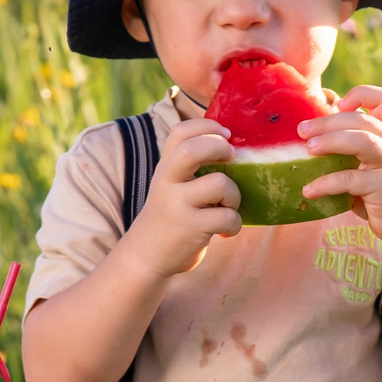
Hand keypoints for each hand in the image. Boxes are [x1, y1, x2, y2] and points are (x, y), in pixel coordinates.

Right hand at [125, 118, 241, 276]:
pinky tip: (225, 231)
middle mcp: (168, 182)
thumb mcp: (171, 184)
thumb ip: (189, 165)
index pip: (181, 132)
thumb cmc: (170, 215)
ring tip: (228, 207)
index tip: (225, 134)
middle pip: (192, 150)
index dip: (207, 125)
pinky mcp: (191, 228)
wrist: (146, 255)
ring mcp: (178, 205)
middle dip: (219, 148)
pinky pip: (228, 217)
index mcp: (166, 167)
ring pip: (220, 185)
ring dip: (234, 195)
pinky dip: (234, 224)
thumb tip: (232, 144)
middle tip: (231, 157)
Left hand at [297, 87, 381, 246]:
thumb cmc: (381, 192)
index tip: (337, 105)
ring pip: (361, 141)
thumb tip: (311, 131)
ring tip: (308, 149)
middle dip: (328, 121)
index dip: (360, 95)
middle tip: (301, 130)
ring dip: (331, 141)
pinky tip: (309, 190)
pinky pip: (351, 179)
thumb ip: (349, 148)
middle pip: (361, 119)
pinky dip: (326, 183)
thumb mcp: (368, 165)